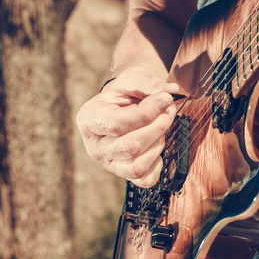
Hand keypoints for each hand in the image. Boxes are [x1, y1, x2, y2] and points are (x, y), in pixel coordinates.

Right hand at [76, 67, 178, 187]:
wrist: (123, 107)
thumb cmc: (125, 93)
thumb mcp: (131, 79)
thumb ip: (148, 83)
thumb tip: (169, 92)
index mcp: (89, 120)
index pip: (116, 124)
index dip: (146, 113)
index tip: (166, 99)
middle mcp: (95, 147)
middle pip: (129, 147)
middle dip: (157, 128)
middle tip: (169, 111)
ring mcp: (110, 164)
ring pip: (137, 166)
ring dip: (159, 143)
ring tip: (163, 125)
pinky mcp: (126, 175)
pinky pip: (146, 179)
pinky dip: (158, 164)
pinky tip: (157, 145)